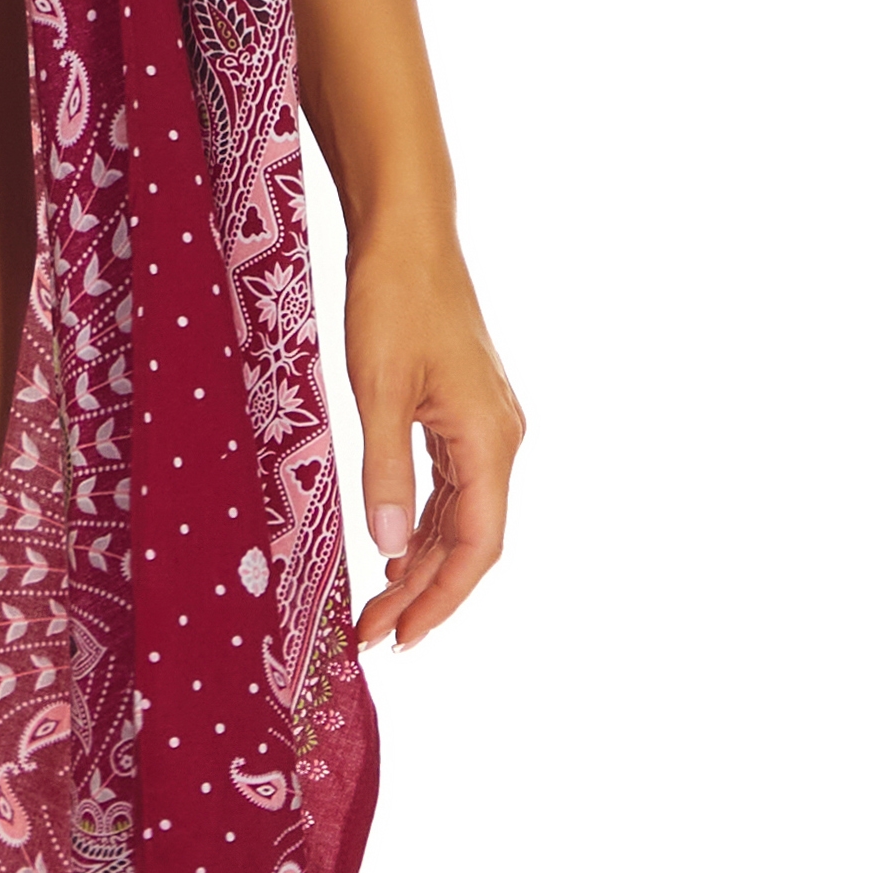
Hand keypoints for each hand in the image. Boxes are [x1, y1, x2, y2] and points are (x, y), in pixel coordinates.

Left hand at [344, 228, 522, 655]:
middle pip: (468, 540)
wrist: (408, 236)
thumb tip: (385, 547)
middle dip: (422, 592)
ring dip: (419, 563)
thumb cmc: (394, 301)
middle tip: (373, 634)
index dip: (440, 598)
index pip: (475, 545)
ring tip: (375, 605)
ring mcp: (484, 427)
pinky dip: (421, 525)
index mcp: (489, 440)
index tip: (402, 637)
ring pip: (458, 518)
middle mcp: (499, 439)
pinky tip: (392, 549)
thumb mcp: (378, 390)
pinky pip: (449, 488)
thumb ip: (384, 471)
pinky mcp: (462, 414)